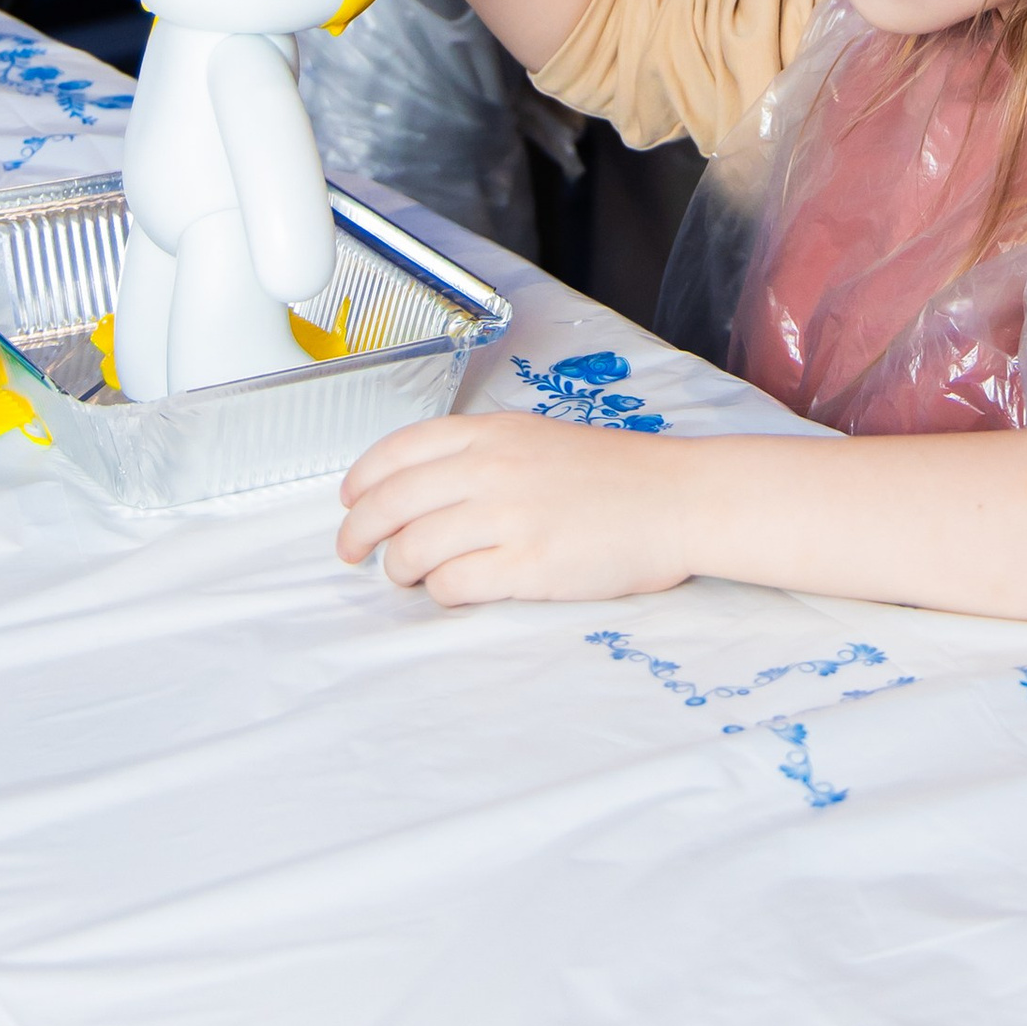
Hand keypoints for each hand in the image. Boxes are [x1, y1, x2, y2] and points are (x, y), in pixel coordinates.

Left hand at [338, 411, 693, 603]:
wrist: (677, 498)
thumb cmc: (616, 472)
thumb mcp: (539, 438)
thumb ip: (483, 454)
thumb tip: (427, 488)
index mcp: (491, 433)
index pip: (397, 451)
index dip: (361, 480)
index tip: (348, 500)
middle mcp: (489, 469)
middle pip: (390, 503)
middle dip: (358, 532)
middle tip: (352, 551)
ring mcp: (506, 518)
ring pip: (413, 548)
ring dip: (398, 569)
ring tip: (407, 576)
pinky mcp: (526, 566)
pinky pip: (453, 585)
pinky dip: (441, 593)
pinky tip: (453, 590)